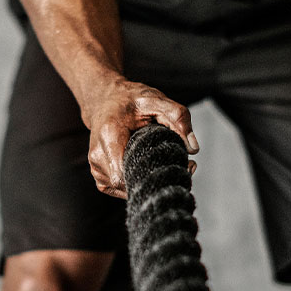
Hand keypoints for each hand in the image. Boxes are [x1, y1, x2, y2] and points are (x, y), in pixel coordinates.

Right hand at [83, 79, 198, 198]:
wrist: (105, 101)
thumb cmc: (130, 101)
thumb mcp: (157, 100)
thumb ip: (178, 117)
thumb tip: (193, 148)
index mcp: (109, 134)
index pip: (124, 174)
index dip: (153, 177)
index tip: (180, 167)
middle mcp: (98, 155)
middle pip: (129, 185)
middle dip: (158, 179)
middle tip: (185, 165)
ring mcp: (97, 169)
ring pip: (127, 190)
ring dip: (149, 181)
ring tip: (167, 162)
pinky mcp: (101, 178)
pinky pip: (123, 190)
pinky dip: (140, 183)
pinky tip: (151, 168)